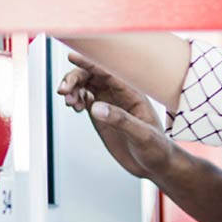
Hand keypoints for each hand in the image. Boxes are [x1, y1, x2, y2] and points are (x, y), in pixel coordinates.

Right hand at [57, 53, 174, 179]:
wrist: (155, 164)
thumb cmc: (157, 147)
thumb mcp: (142, 135)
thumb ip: (121, 120)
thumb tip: (96, 107)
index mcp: (133, 94)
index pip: (109, 72)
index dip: (91, 63)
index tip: (74, 56)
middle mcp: (121, 95)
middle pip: (93, 76)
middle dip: (76, 78)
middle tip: (64, 91)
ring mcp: (111, 104)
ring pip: (87, 85)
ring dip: (74, 88)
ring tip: (69, 101)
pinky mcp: (103, 115)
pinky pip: (85, 98)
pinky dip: (76, 98)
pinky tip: (74, 106)